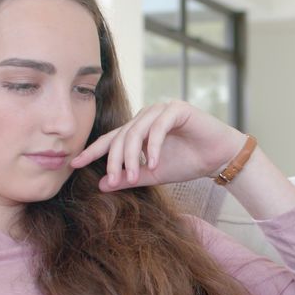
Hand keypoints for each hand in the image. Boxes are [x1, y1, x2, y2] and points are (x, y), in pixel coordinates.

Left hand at [70, 101, 244, 190]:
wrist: (219, 157)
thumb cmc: (188, 162)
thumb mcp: (153, 174)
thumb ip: (129, 177)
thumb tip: (101, 185)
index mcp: (139, 129)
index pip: (111, 139)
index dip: (93, 151)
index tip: (75, 164)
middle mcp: (146, 116)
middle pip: (121, 136)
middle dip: (114, 161)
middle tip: (114, 181)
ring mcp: (161, 109)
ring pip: (136, 131)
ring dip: (131, 156)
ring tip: (132, 177)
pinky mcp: (177, 109)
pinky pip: (157, 127)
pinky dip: (152, 146)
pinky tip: (153, 163)